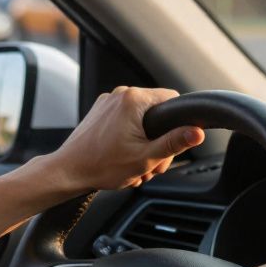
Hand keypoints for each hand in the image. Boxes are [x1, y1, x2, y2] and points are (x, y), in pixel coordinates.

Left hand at [43, 87, 204, 192]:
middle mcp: (119, 95)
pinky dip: (129, 139)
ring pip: (140, 120)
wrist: (68, 171)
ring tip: (134, 165)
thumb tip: (198, 132)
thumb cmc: (102, 165)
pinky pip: (124, 121)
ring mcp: (107, 103)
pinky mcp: (100, 112)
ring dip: (143, 144)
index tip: (172, 144)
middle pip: (156, 113)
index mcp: (133, 100)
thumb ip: (174, 143)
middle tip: (151, 164)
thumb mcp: (146, 158)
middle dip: (158, 141)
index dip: (178, 123)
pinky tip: (123, 158)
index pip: (172, 99)